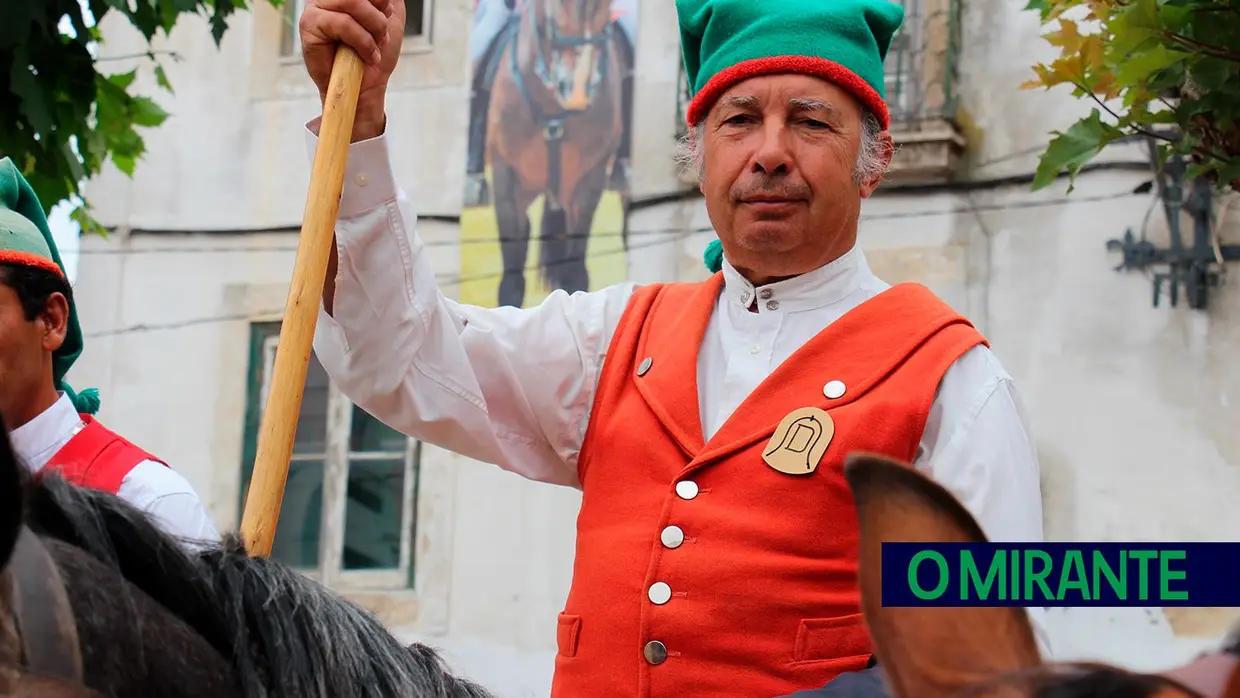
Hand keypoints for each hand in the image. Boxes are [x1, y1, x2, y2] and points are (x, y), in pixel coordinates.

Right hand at [300, 0, 404, 140]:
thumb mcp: (391, 17)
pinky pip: (342, 22)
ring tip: (375, 47)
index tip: (387, 16)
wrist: (367, 86)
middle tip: (383, 36)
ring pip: (352, 1)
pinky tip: (367, 55)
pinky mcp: (309, 24)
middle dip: (379, 16)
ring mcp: (316, 6)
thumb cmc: (376, 53)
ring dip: (373, 28)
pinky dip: (362, 41)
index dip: (381, 2)